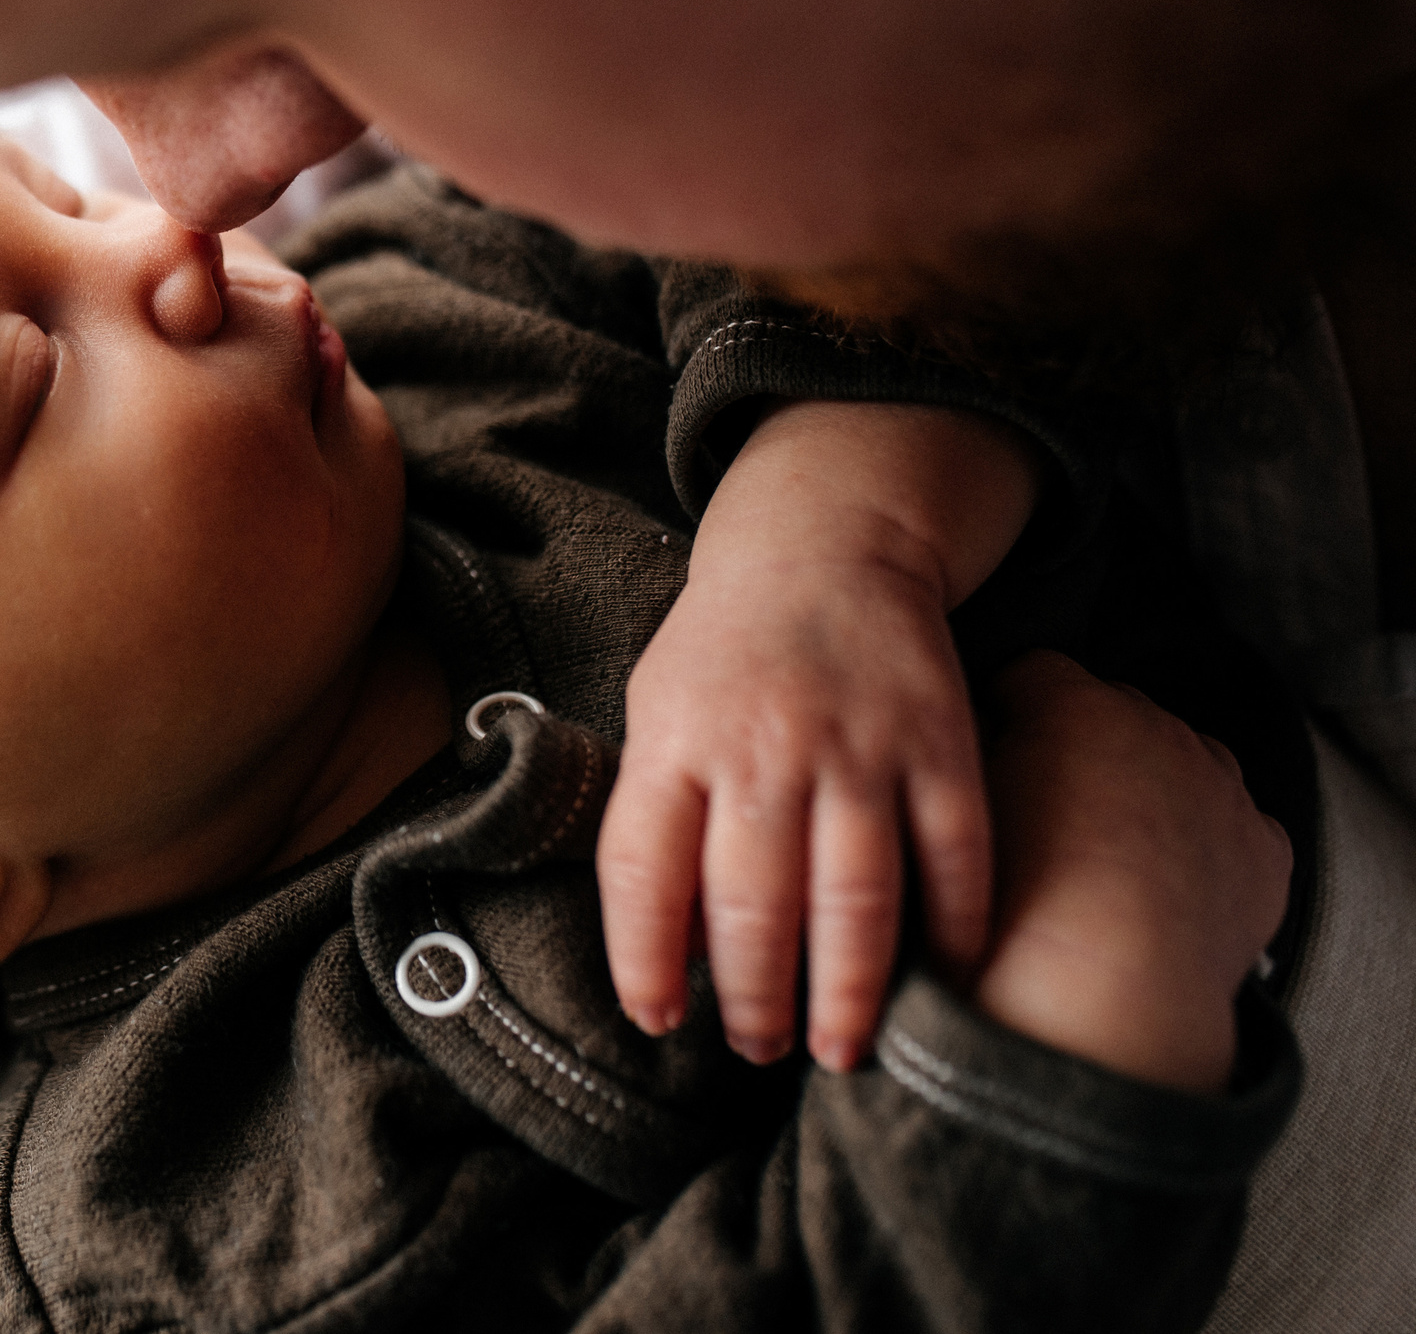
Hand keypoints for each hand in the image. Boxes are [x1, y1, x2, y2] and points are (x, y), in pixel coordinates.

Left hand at [598, 544, 991, 1071]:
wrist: (822, 547)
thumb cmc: (722, 656)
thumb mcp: (656, 714)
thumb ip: (657, 818)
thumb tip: (669, 953)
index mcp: (675, 742)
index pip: (642, 871)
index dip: (643, 959)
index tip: (658, 1020)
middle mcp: (762, 747)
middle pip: (752, 904)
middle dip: (755, 1000)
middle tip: (760, 1049)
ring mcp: (857, 745)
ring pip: (855, 896)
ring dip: (849, 991)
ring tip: (838, 1048)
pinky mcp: (940, 741)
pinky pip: (954, 854)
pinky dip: (954, 929)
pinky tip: (944, 979)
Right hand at [970, 653, 1290, 1093]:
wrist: (1098, 999)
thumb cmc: (1010, 910)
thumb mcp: (955, 812)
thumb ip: (967, 758)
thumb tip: (971, 744)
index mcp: (1078, 706)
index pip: (1036, 673)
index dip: (1010, 710)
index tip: (996, 748)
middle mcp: (1160, 730)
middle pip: (1115, 713)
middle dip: (1087, 750)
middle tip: (1050, 814)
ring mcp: (1221, 788)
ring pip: (1183, 765)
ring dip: (1153, 792)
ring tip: (1110, 858)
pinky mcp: (1264, 848)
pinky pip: (1236, 827)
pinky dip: (1209, 847)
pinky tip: (1169, 886)